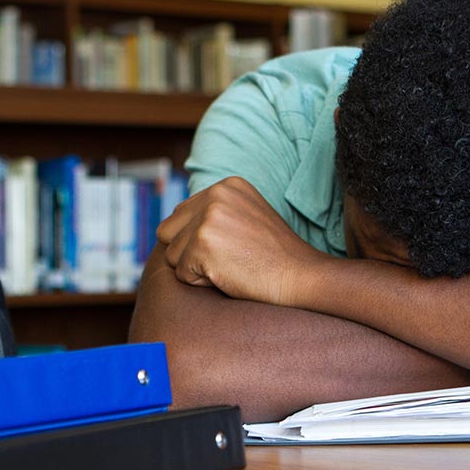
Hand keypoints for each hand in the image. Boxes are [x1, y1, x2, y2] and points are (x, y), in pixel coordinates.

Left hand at [156, 176, 332, 305]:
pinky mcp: (202, 244)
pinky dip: (201, 283)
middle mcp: (215, 195)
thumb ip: (213, 213)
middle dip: (187, 252)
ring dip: (195, 269)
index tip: (229, 248)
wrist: (300, 276)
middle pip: (168, 231)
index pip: (181, 215)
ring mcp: (208, 218)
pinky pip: (181, 274)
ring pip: (172, 254)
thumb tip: (172, 225)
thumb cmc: (275, 256)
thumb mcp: (246, 217)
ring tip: (230, 266)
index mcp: (226, 186)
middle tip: (225, 259)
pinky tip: (229, 276)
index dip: (197, 240)